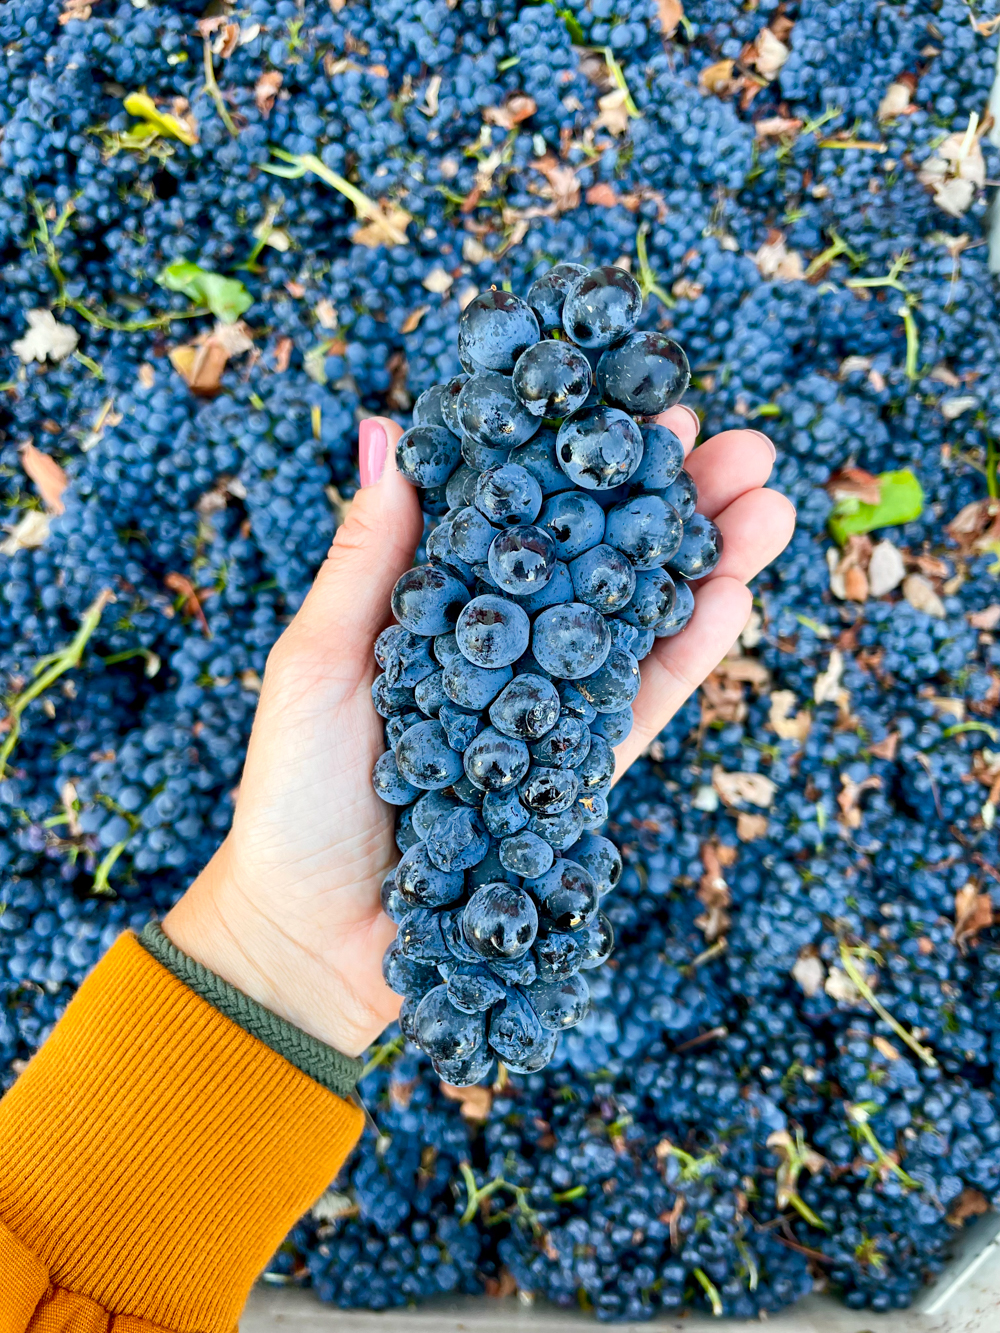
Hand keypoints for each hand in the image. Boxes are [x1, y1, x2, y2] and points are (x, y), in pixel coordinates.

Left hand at [163, 410, 793, 1057]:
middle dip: (670, 502)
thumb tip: (392, 438)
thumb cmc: (294, 794)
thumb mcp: (317, 663)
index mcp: (438, 607)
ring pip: (638, 620)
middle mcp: (504, 647)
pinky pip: (641, 701)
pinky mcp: (580, 772)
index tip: (633, 406)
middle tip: (739, 443)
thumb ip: (367, 562)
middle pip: (599, 558)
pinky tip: (735, 592)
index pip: (522, 516)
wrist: (316, 932)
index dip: (579, 460)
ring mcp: (548, 708)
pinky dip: (689, 649)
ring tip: (769, 501)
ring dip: (705, 561)